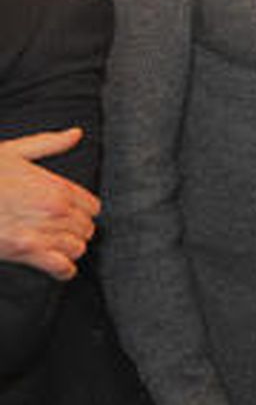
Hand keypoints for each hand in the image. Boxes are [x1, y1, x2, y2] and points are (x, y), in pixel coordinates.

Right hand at [0, 129, 101, 279]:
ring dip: (68, 249)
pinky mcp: (26, 251)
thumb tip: (76, 134)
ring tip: (55, 247)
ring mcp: (43, 231)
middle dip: (75, 231)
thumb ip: (49, 144)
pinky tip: (55, 266)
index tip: (70, 214)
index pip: (92, 207)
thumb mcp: (13, 152)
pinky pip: (62, 268)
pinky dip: (62, 270)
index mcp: (56, 186)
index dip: (83, 212)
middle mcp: (55, 209)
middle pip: (86, 228)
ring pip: (77, 248)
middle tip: (58, 231)